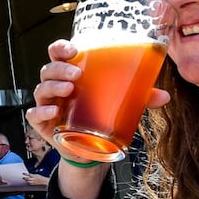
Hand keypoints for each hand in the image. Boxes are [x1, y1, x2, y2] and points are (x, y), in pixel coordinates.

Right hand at [29, 38, 168, 145]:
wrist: (88, 150)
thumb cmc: (99, 116)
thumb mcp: (120, 104)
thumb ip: (139, 98)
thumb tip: (164, 96)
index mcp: (70, 74)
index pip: (58, 54)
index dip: (60, 48)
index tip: (73, 49)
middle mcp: (55, 86)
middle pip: (48, 69)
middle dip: (60, 68)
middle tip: (77, 74)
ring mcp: (47, 104)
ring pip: (41, 88)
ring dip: (53, 86)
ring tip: (69, 89)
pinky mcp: (43, 124)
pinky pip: (34, 114)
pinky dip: (41, 111)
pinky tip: (54, 111)